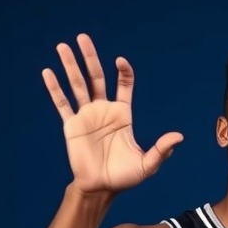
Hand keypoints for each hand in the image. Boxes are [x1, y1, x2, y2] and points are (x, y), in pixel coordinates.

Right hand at [42, 33, 183, 194]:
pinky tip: (48, 72)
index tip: (120, 61)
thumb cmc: (125, 177)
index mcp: (122, 115)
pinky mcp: (72, 126)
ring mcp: (86, 116)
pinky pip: (62, 104)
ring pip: (77, 85)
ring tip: (62, 46)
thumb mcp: (147, 165)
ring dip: (69, 66)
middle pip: (96, 77)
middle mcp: (103, 111)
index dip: (123, 72)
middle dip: (90, 57)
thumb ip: (161, 150)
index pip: (123, 85)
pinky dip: (55, 88)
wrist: (101, 189)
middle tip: (82, 37)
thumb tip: (179, 137)